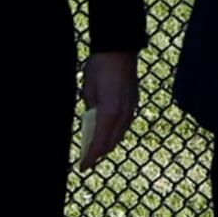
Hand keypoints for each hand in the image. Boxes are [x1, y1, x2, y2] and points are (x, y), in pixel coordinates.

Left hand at [79, 50, 137, 168]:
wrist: (119, 49)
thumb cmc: (99, 68)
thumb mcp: (88, 91)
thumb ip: (90, 110)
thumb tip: (90, 122)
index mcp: (108, 113)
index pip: (99, 143)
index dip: (90, 157)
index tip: (83, 166)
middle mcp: (123, 115)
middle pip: (111, 143)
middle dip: (99, 153)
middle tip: (88, 159)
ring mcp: (131, 109)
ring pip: (120, 135)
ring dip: (108, 143)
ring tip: (96, 147)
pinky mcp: (134, 103)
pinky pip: (125, 125)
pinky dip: (115, 132)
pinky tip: (108, 131)